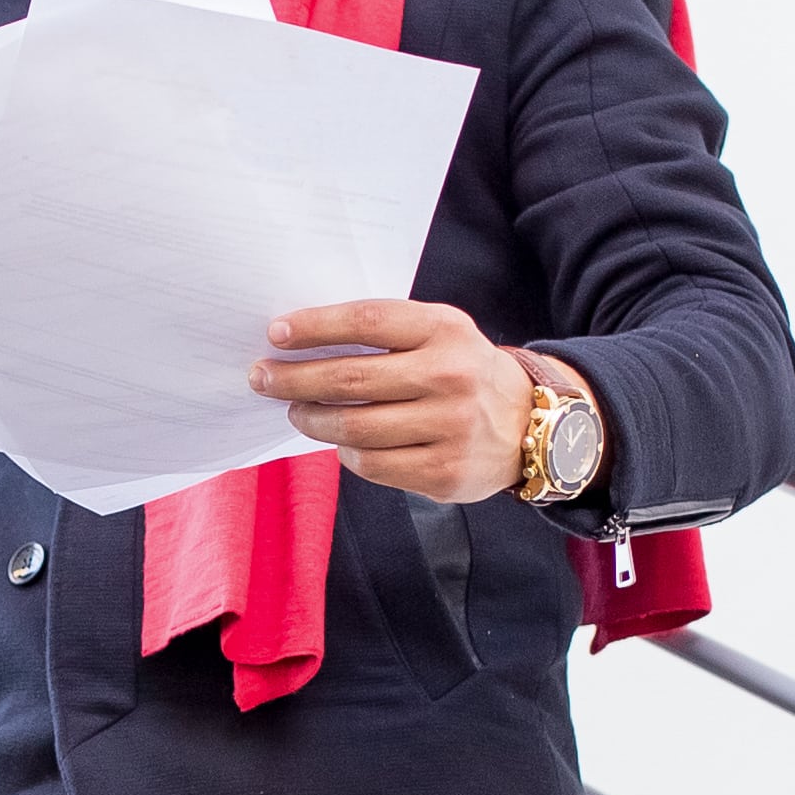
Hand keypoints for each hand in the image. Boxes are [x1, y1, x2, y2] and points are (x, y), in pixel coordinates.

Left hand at [253, 297, 559, 501]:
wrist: (532, 425)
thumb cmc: (465, 373)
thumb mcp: (441, 335)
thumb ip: (387, 334)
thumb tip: (303, 342)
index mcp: (445, 331)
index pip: (367, 321)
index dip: (315, 326)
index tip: (276, 334)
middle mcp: (450, 377)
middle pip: (350, 380)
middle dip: (294, 379)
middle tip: (262, 377)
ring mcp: (450, 428)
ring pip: (355, 428)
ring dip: (313, 420)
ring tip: (296, 411)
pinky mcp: (445, 473)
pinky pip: (373, 465)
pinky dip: (347, 453)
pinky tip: (341, 442)